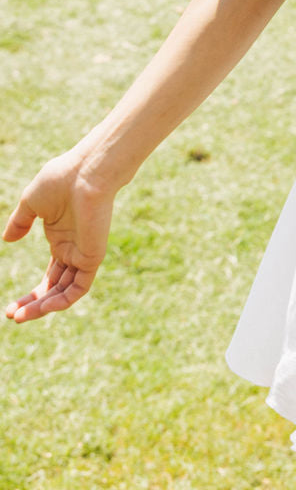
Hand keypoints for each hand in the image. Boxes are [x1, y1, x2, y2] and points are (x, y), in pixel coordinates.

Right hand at [3, 152, 115, 321]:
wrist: (85, 172)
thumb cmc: (60, 180)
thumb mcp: (31, 203)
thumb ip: (20, 222)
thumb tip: (7, 240)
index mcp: (61, 238)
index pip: (49, 276)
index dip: (32, 293)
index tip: (10, 307)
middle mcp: (73, 249)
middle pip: (55, 287)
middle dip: (34, 304)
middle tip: (12, 316)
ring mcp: (83, 254)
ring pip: (65, 292)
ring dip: (43, 307)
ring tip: (19, 316)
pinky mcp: (93, 256)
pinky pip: (79, 287)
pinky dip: (63, 300)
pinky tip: (43, 307)